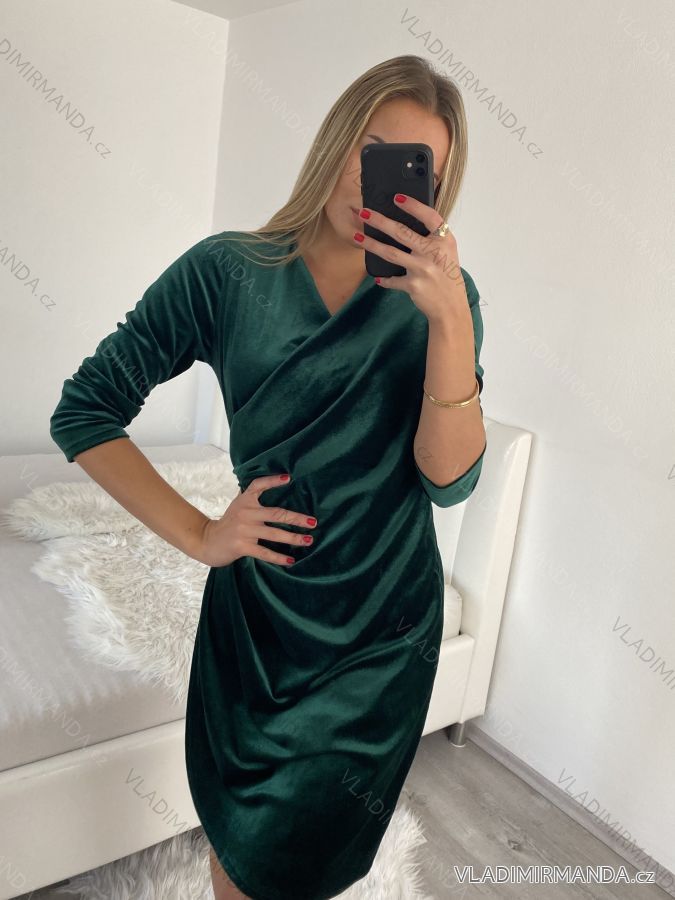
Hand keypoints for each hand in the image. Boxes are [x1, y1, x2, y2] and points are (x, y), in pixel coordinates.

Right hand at [192, 473, 316, 567]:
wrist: (207, 541)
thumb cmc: (228, 523)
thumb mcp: (238, 505)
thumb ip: (252, 497)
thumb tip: (276, 483)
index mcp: (245, 500)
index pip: (258, 485)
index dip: (273, 481)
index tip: (289, 478)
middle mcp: (245, 512)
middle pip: (276, 513)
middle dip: (297, 518)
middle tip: (313, 522)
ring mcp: (244, 530)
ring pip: (274, 533)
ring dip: (293, 538)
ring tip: (308, 541)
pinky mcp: (241, 546)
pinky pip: (264, 552)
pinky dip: (278, 557)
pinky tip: (290, 560)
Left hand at [354, 194, 469, 324]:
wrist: (451, 305)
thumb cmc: (447, 275)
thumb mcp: (447, 252)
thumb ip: (432, 238)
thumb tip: (404, 224)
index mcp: (444, 240)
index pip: (429, 217)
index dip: (414, 206)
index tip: (397, 198)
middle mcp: (434, 252)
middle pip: (402, 232)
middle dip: (380, 221)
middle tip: (364, 212)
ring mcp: (423, 269)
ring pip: (391, 253)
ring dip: (371, 244)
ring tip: (357, 237)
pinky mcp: (413, 285)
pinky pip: (393, 279)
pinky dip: (384, 279)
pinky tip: (377, 277)